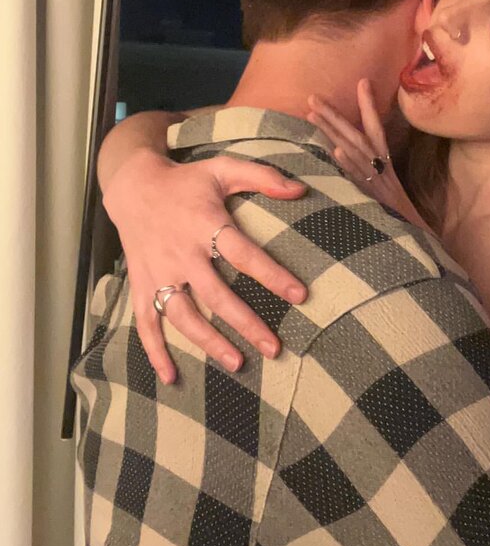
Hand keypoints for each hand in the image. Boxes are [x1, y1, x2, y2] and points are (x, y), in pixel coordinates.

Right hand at [103, 148, 308, 384]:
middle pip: (216, 295)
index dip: (272, 275)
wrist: (132, 185)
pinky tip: (171, 376)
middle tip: (275, 348)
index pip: (243, 253)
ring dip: (209, 342)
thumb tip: (300, 188)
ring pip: (183, 315)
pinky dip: (155, 351)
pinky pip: (145, 322)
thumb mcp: (223, 168)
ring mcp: (158, 271)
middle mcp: (181, 252)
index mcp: (204, 223)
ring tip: (237, 363)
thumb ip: (262, 177)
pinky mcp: (141, 283)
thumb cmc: (186, 180)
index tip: (300, 296)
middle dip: (246, 324)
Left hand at [307, 80, 427, 229]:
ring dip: (335, 132)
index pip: (377, 129)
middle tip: (312, 97)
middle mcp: (383, 169)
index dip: (369, 105)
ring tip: (314, 116)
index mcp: (385, 166)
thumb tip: (348, 164)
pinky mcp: (376, 199)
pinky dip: (350, 165)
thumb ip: (368, 179)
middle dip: (335, 115)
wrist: (420, 243)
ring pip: (357, 152)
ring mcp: (379, 183)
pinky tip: (336, 152)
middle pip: (359, 135)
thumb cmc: (399, 221)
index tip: (362, 80)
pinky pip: (361, 180)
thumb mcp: (384, 194)